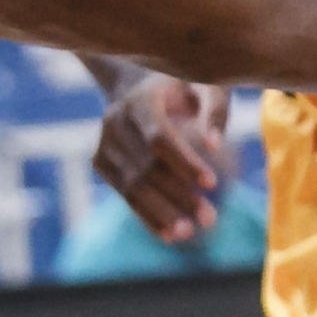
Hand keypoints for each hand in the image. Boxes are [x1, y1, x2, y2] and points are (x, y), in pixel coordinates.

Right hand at [95, 71, 231, 240]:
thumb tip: (213, 146)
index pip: (160, 137)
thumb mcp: (207, 84)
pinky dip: (146, 216)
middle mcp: (115, 119)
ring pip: (131, 186)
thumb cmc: (184, 85)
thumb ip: (215, 109)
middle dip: (178, 195)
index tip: (212, 183)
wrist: (136, 81)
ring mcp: (104, 142)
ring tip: (189, 233)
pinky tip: (168, 234)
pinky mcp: (100, 161)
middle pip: (146, 167)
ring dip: (161, 213)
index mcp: (140, 97)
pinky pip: (124, 194)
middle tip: (209, 218)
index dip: (184, 162)